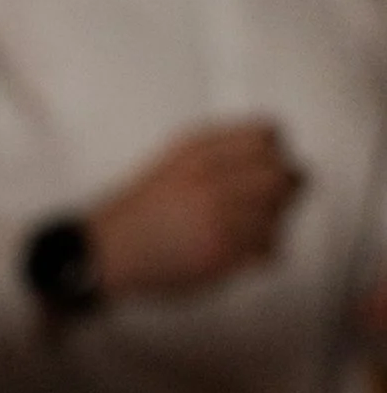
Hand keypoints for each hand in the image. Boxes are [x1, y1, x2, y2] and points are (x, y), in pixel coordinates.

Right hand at [85, 121, 301, 299]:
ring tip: (255, 228)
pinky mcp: (219, 256)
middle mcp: (211, 182)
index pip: (268, 136)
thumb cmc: (141, 208)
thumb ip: (222, 147)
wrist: (105, 252)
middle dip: (286, 186)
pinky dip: (267, 250)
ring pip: (279, 213)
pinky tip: (249, 251)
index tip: (266, 166)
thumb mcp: (175, 159)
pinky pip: (269, 248)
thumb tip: (275, 148)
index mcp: (200, 152)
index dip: (275, 151)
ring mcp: (217, 221)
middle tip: (275, 199)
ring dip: (275, 220)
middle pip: (281, 174)